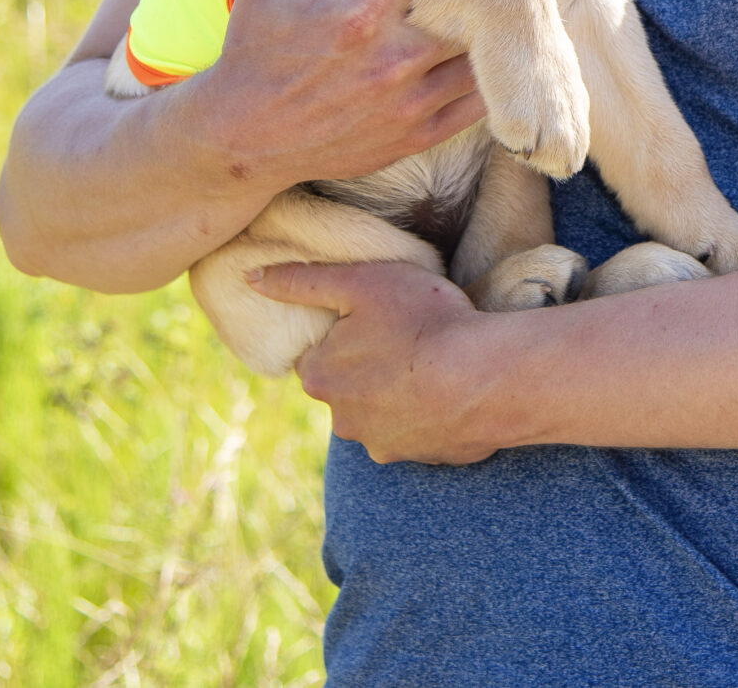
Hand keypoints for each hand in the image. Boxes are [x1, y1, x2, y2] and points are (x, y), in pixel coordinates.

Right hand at [183, 0, 487, 186]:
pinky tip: (482, 51)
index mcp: (356, 11)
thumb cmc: (253, 48)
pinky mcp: (418, 133)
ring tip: (488, 2)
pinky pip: (478, 99)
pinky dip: (487, 72)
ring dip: (489, 24)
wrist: (243, 137)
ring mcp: (409, 101)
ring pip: (481, 51)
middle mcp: (391, 58)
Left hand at [256, 261, 508, 464]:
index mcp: (320, 377)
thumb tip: (249, 278)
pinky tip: (452, 390)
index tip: (380, 319)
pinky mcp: (421, 460)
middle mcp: (342, 421)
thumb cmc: (425, 321)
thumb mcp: (360, 281)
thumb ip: (301, 280)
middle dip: (370, 365)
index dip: (349, 333)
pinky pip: (418, 432)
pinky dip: (429, 414)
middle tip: (409, 337)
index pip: (320, 353)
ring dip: (398, 393)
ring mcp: (383, 445)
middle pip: (348, 386)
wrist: (489, 377)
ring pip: (381, 412)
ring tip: (434, 363)